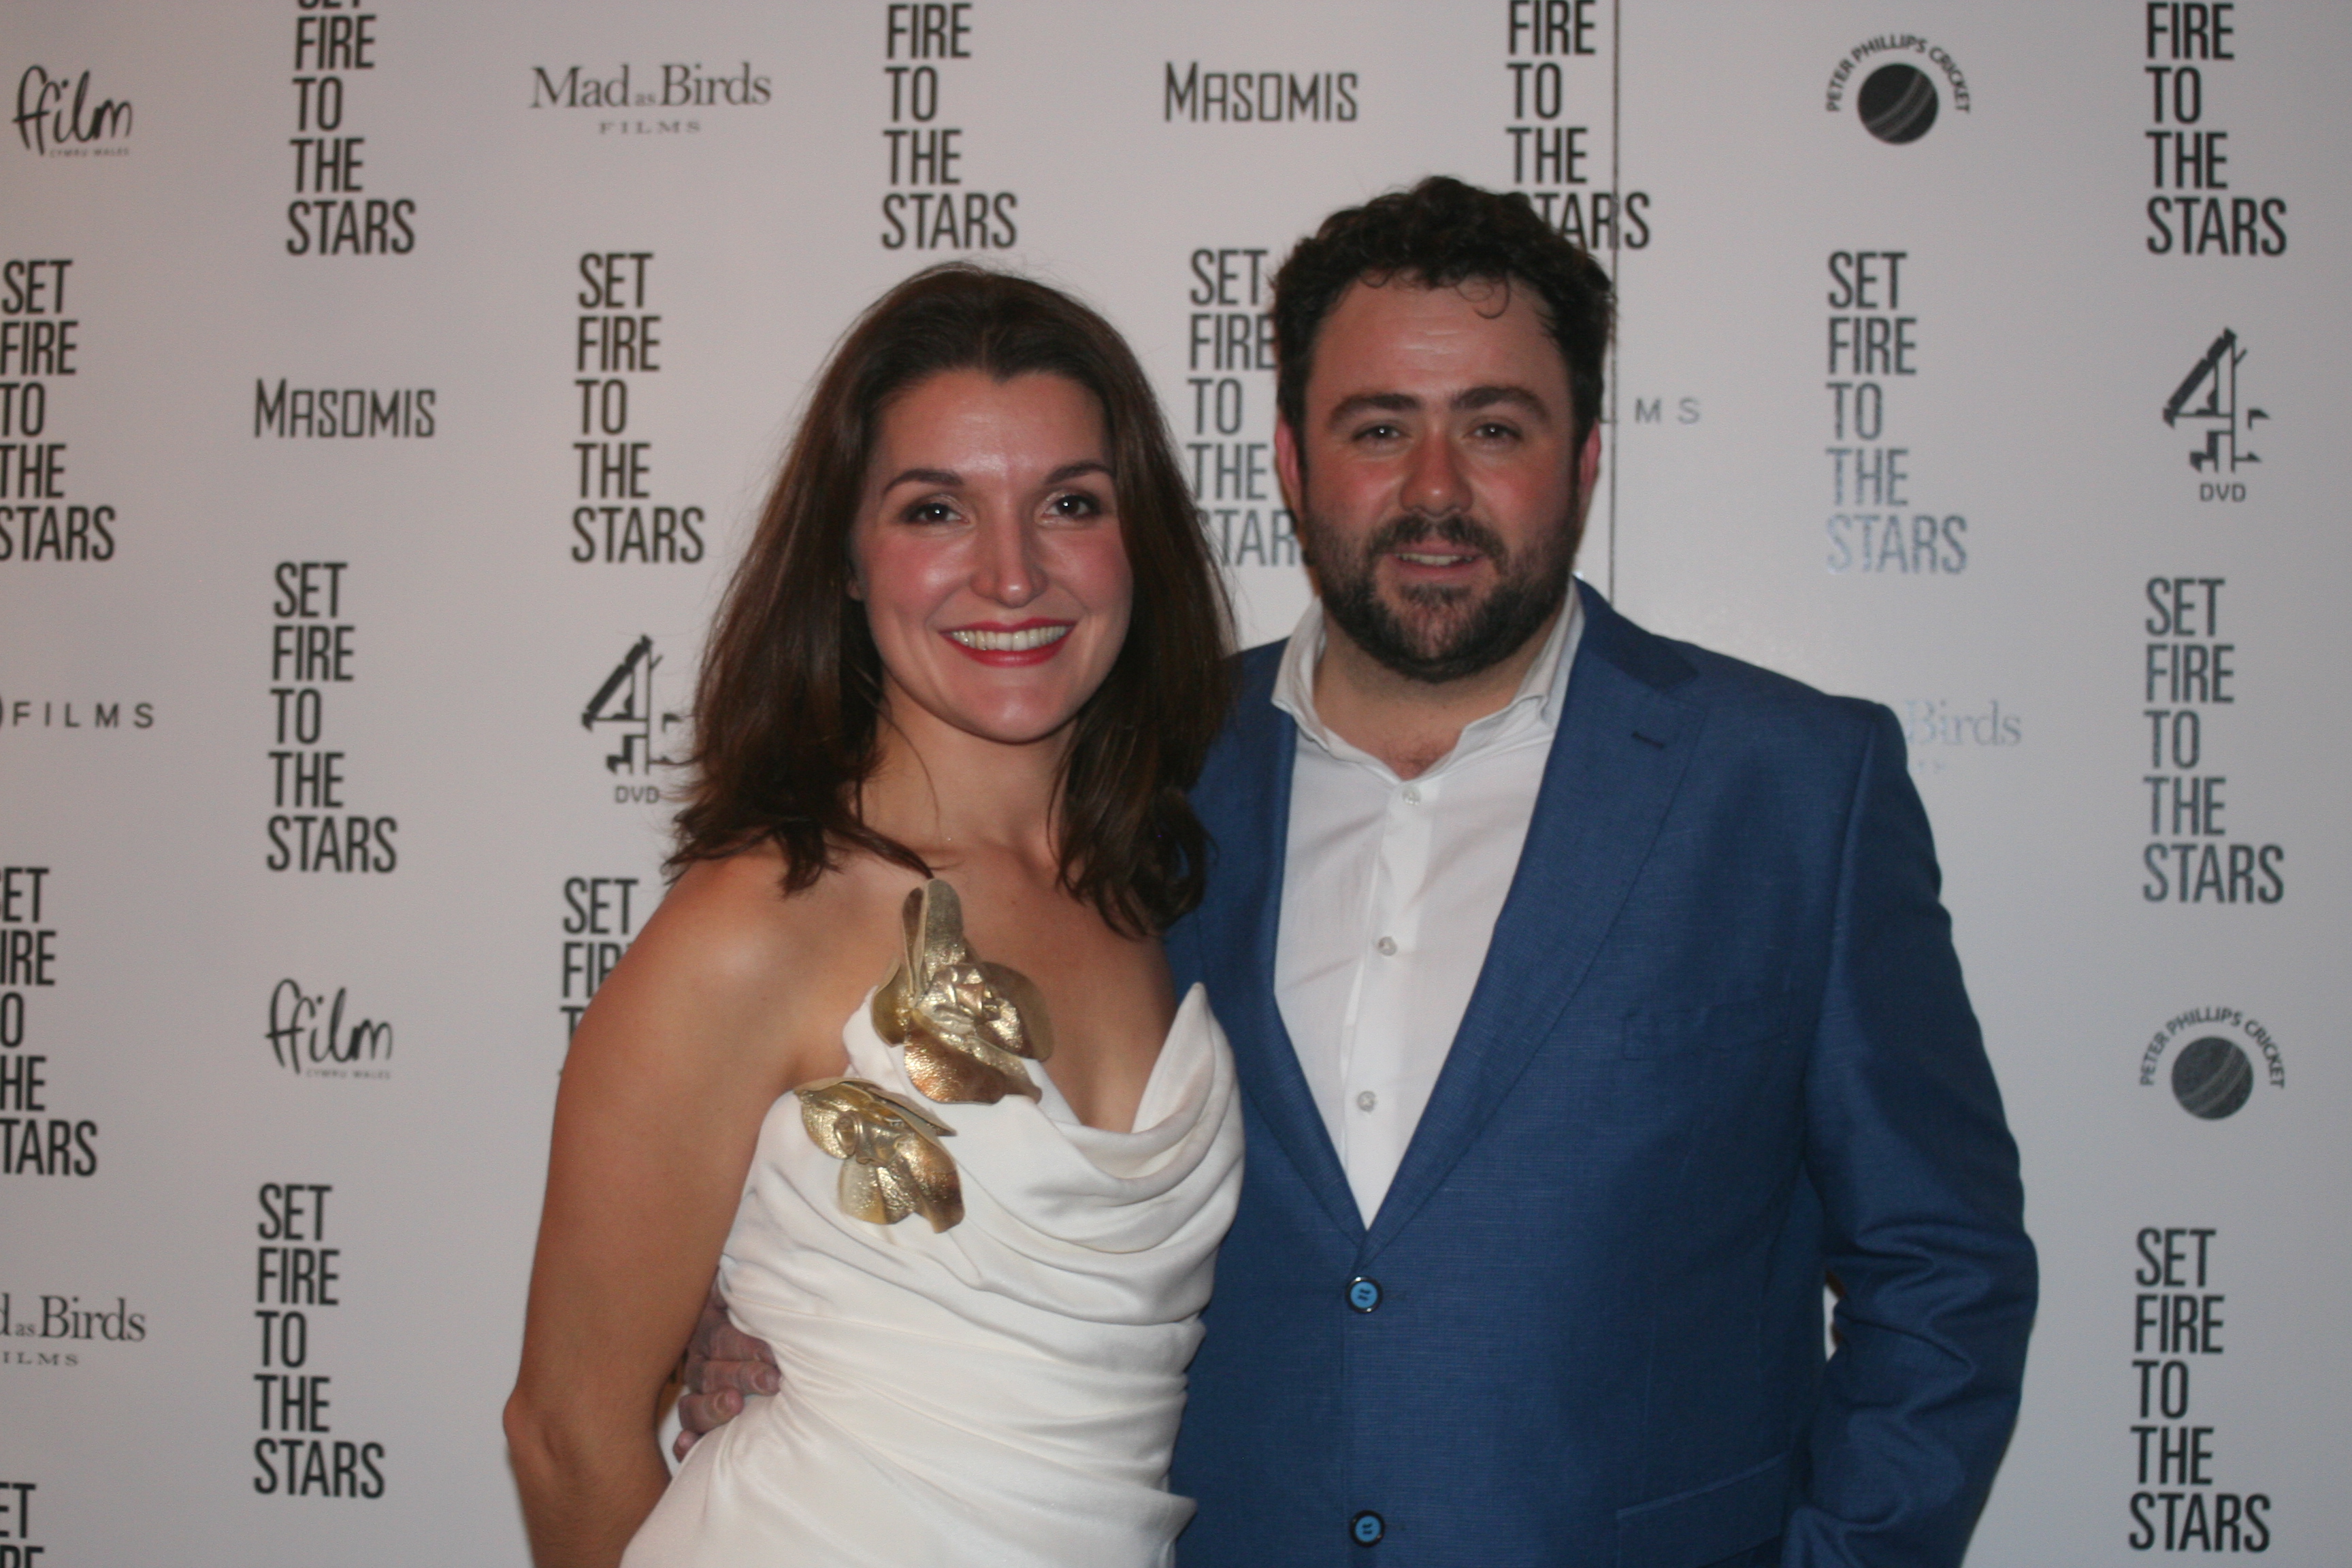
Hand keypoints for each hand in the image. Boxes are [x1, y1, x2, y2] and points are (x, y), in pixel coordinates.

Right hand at [672, 1280, 780, 1459]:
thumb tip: (744, 1271)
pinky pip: (687, 1433)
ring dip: (712, 1408)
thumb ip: (745, 1288)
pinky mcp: (701, 1420)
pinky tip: (689, 1446)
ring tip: (735, 1406)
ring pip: (693, 1406)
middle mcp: (701, 1361)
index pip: (722, 1339)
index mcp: (711, 1329)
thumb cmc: (760, 1311)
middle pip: (711, 1373)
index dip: (745, 1347)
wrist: (754, 1329)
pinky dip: (686, 1442)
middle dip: (742, 1376)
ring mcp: (697, 1393)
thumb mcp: (745, 1295)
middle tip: (770, 1381)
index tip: (772, 1353)